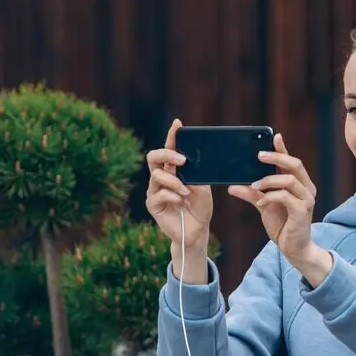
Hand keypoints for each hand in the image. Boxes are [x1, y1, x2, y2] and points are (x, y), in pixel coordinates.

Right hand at [145, 118, 211, 250]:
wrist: (197, 230)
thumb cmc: (200, 208)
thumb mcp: (203, 187)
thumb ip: (195, 173)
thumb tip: (190, 160)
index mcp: (173, 170)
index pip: (170, 149)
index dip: (172, 136)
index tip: (178, 124)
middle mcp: (161, 177)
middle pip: (153, 157)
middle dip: (167, 154)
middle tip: (182, 160)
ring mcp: (154, 190)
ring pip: (158, 175)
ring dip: (175, 182)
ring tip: (187, 192)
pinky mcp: (153, 204)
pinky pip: (160, 193)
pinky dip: (173, 196)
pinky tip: (182, 202)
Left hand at [228, 133, 318, 260]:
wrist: (293, 248)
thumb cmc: (282, 225)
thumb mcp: (263, 206)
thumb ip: (251, 194)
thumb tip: (232, 185)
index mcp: (299, 184)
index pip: (291, 162)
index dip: (283, 149)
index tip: (274, 136)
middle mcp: (306, 188)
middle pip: (294, 164)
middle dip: (276, 157)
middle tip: (259, 155)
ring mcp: (306, 199)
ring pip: (288, 179)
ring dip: (268, 180)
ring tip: (254, 185)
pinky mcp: (303, 211)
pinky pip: (285, 197)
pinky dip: (270, 197)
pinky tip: (261, 203)